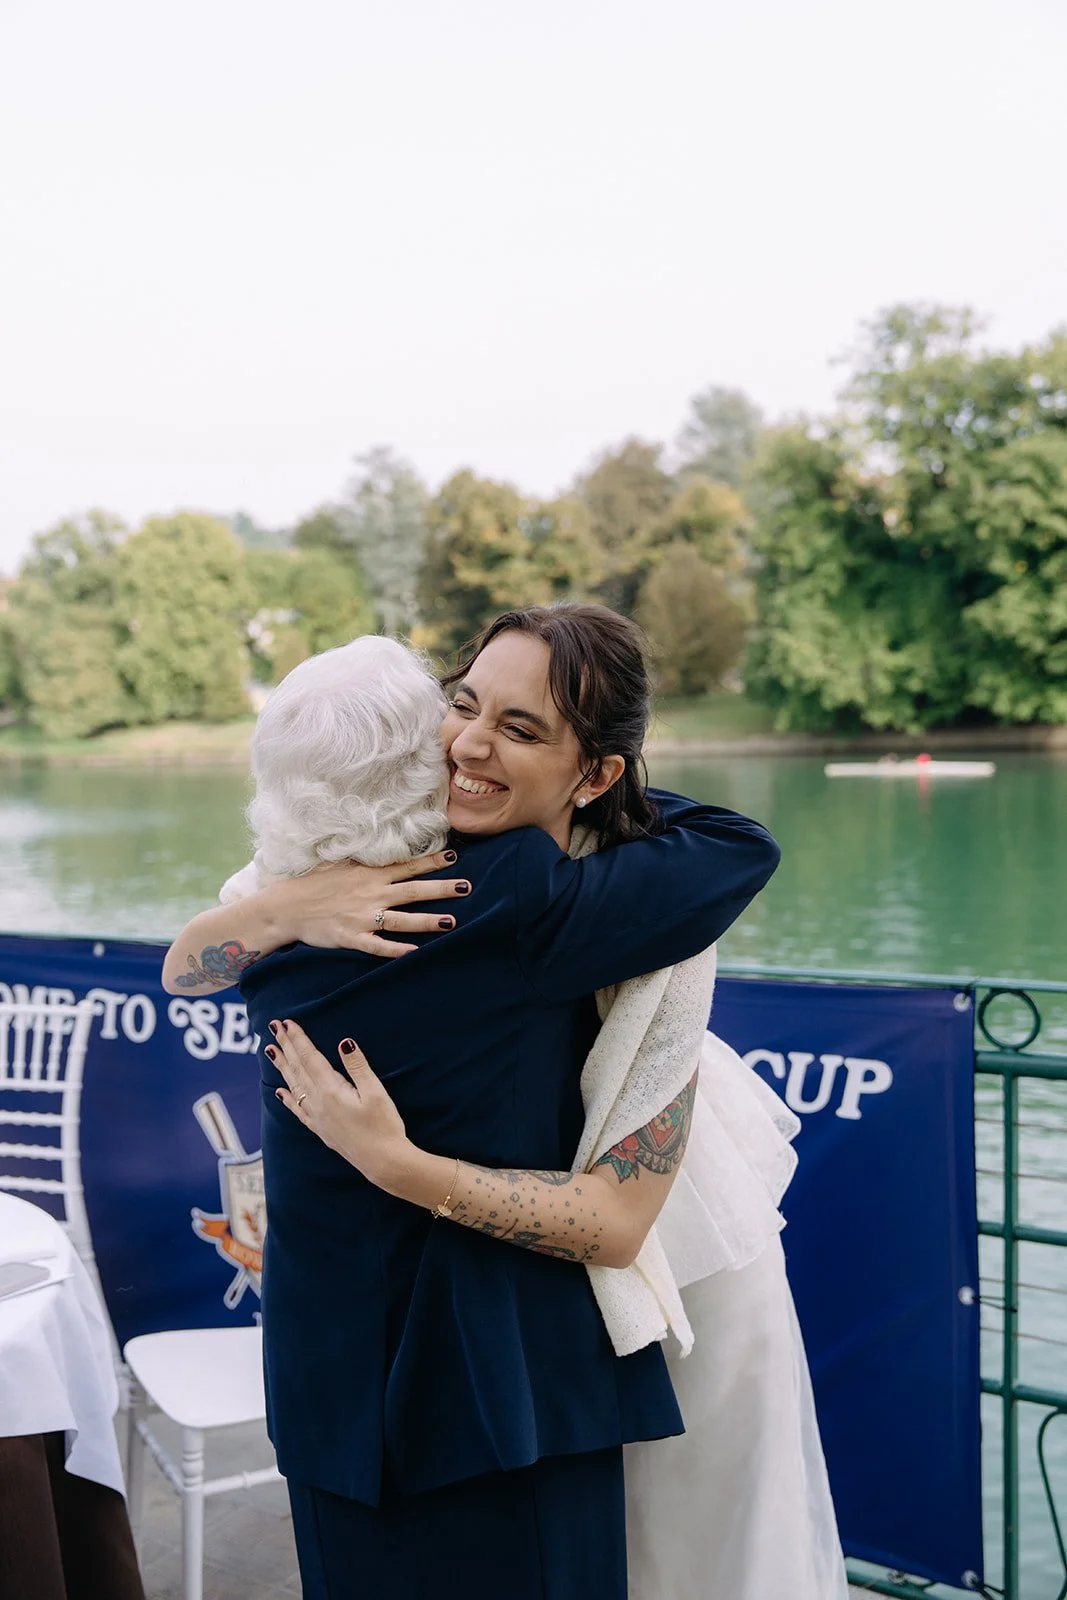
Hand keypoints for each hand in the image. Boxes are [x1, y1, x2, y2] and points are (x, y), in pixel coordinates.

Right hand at [265, 849, 470, 957]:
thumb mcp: (339, 864)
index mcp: (368, 874)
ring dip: (427, 921)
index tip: (453, 857)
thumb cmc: (312, 884)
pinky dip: (396, 950)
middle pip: (413, 891)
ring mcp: (361, 917)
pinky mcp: (350, 937)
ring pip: (402, 920)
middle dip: (441, 889)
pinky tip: (415, 953)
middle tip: (466, 887)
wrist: (285, 907)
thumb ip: (364, 860)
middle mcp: (369, 894)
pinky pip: (377, 946)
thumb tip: (384, 849)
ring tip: (451, 922)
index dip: (431, 862)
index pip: (406, 866)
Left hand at [268, 1018, 409, 1187]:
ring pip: (294, 1087)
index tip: (287, 1023)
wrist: (384, 1162)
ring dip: (283, 1067)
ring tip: (270, 1051)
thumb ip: (358, 1067)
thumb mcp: (375, 1092)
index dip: (298, 1039)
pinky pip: (298, 1110)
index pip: (310, 1058)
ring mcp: (318, 1118)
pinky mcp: (322, 1130)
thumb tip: (344, 1042)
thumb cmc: (384, 1126)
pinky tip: (281, 1092)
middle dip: (286, 1046)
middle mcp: (319, 1104)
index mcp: (331, 1091)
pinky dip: (288, 1099)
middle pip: (298, 1069)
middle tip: (274, 1026)